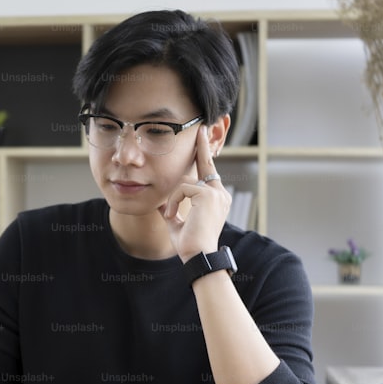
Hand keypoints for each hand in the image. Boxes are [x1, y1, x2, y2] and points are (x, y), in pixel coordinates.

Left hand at [158, 125, 230, 261]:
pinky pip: (182, 189)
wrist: (200, 256)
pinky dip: (174, 202)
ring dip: (174, 199)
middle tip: (201, 127)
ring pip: (185, 183)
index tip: (202, 138)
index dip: (204, 155)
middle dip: (203, 146)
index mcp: (216, 199)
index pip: (208, 173)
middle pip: (206, 164)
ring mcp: (216, 193)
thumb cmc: (190, 245)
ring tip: (173, 216)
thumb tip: (162, 205)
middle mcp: (220, 194)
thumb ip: (173, 212)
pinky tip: (174, 215)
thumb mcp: (178, 224)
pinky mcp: (208, 195)